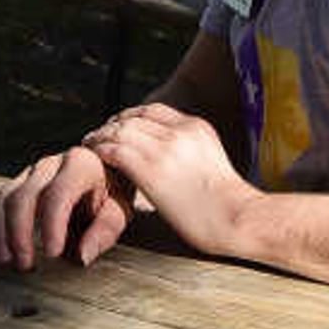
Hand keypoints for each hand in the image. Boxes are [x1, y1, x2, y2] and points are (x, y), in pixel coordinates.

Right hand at [0, 145, 133, 269]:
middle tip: (26, 264)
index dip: (51, 225)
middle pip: (24, 196)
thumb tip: (83, 256)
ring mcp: (32, 171)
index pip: (58, 195)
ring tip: (7, 260)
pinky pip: (0, 202)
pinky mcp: (19, 181)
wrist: (104, 170)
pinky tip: (0, 250)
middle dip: (20, 233)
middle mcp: (51, 164)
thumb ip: (105, 229)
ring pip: (5, 198)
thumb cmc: (113, 193)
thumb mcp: (120, 209)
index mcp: (80, 165)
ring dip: (2, 232)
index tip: (52, 254)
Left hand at [82, 101, 252, 252]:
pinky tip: (92, 157)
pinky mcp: (151, 170)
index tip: (118, 128)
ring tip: (89, 145)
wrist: (238, 218)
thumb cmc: (229, 205)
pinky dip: (99, 151)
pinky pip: (115, 150)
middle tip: (97, 137)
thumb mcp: (212, 162)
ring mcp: (165, 149)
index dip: (130, 117)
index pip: (153, 110)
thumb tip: (171, 164)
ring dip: (100, 137)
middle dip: (111, 125)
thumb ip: (191, 153)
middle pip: (133, 117)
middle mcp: (180, 132)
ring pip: (120, 131)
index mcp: (196, 127)